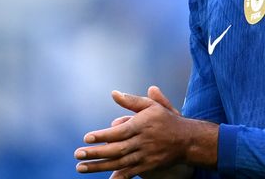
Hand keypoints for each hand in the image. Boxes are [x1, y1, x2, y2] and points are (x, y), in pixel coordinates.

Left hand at [75, 87, 214, 177]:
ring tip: (81, 167)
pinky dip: (118, 177)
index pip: (119, 132)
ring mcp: (145, 156)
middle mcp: (143, 142)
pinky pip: (129, 173)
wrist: (187, 140)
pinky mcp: (147, 166)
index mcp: (142, 125)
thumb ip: (132, 101)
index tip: (87, 138)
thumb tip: (113, 93)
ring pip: (119, 163)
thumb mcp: (152, 106)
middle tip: (77, 154)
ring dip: (99, 166)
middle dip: (96, 153)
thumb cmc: (166, 119)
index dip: (103, 136)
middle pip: (116, 149)